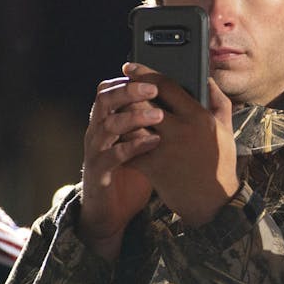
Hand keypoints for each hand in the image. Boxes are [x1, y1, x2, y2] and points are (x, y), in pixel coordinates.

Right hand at [79, 69, 165, 259]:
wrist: (114, 210)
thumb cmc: (134, 172)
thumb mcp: (146, 143)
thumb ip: (158, 122)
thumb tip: (187, 100)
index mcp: (108, 120)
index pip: (110, 89)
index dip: (128, 79)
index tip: (150, 73)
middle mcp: (98, 131)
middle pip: (104, 100)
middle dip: (128, 91)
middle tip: (153, 88)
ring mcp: (96, 151)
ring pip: (106, 125)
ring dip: (133, 117)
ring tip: (159, 114)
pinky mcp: (99, 172)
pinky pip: (112, 156)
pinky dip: (132, 146)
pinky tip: (153, 142)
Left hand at [122, 64, 239, 226]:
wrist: (213, 201)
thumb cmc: (220, 162)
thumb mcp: (226, 128)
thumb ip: (218, 99)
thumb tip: (207, 77)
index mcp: (199, 116)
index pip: (165, 85)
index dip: (144, 72)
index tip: (130, 67)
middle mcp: (181, 130)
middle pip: (143, 101)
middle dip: (127, 92)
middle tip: (119, 88)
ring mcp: (164, 149)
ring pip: (131, 123)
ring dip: (120, 116)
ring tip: (116, 111)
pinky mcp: (152, 167)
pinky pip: (128, 148)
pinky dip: (121, 141)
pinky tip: (118, 137)